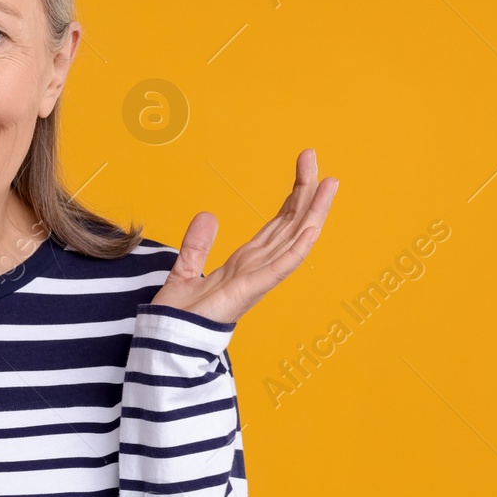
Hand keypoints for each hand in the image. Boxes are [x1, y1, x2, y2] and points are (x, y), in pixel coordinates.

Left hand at [150, 147, 337, 325]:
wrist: (166, 340)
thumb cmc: (180, 316)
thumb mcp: (186, 269)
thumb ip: (198, 244)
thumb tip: (208, 214)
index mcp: (246, 263)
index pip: (277, 223)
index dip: (293, 195)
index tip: (305, 166)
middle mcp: (257, 268)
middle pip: (290, 224)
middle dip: (305, 191)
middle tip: (313, 155)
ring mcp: (257, 280)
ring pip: (293, 240)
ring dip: (313, 212)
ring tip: (329, 183)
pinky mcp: (248, 292)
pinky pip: (279, 269)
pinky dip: (297, 249)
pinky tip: (312, 228)